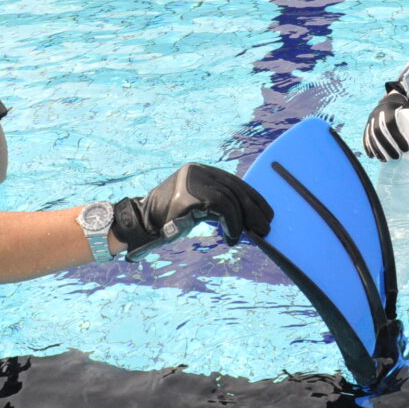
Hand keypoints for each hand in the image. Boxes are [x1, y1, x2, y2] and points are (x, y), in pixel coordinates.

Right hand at [112, 164, 272, 256]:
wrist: (143, 226)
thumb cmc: (170, 220)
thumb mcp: (197, 205)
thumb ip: (218, 202)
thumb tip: (249, 215)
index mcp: (199, 170)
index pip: (233, 181)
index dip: (253, 197)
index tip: (266, 211)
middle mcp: (197, 171)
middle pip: (235, 188)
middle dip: (253, 209)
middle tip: (266, 226)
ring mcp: (192, 182)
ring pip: (230, 199)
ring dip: (242, 221)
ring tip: (245, 236)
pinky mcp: (190, 196)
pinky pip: (222, 208)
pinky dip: (232, 224)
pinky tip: (232, 237)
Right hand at [362, 87, 408, 160]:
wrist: (391, 99)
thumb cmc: (405, 108)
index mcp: (389, 107)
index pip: (391, 124)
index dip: (398, 137)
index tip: (406, 149)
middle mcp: (377, 113)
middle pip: (379, 131)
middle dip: (387, 146)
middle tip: (396, 157)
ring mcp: (371, 118)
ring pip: (371, 135)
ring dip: (377, 149)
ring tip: (385, 160)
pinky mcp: (367, 124)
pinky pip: (365, 136)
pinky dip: (368, 146)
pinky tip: (371, 156)